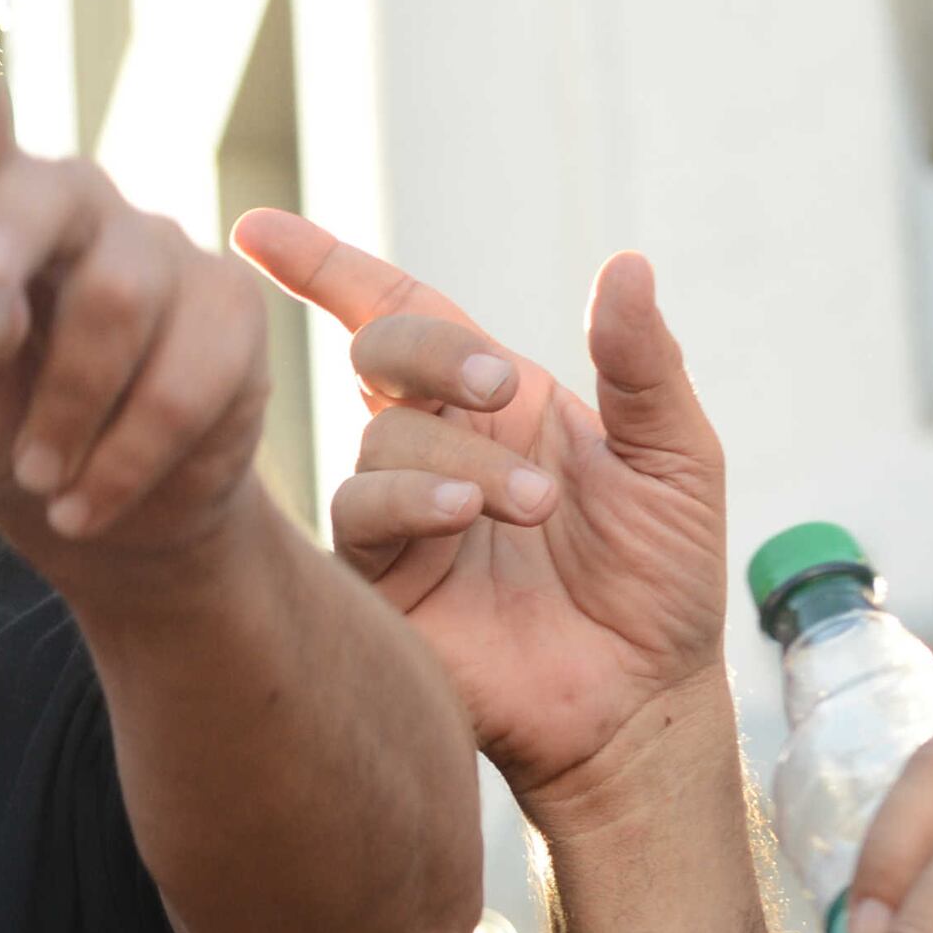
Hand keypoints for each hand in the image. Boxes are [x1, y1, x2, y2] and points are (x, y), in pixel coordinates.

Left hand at [0, 46, 272, 560]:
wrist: (89, 510)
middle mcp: (67, 202)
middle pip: (46, 199)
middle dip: (6, 261)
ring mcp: (155, 244)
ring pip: (117, 302)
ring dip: (67, 415)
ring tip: (42, 479)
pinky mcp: (229, 304)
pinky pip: (184, 381)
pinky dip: (127, 461)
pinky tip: (93, 498)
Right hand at [228, 223, 729, 803]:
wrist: (640, 702)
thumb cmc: (662, 582)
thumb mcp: (676, 459)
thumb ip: (643, 366)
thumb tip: (625, 264)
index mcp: (498, 402)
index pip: (397, 310)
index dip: (324, 266)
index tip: (256, 230)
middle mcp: (438, 444)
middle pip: (380, 352)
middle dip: (433, 355)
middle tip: (505, 390)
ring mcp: (404, 513)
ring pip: (380, 439)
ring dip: (456, 458)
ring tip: (530, 511)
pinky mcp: (383, 579)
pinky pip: (362, 514)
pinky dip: (411, 501)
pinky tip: (464, 521)